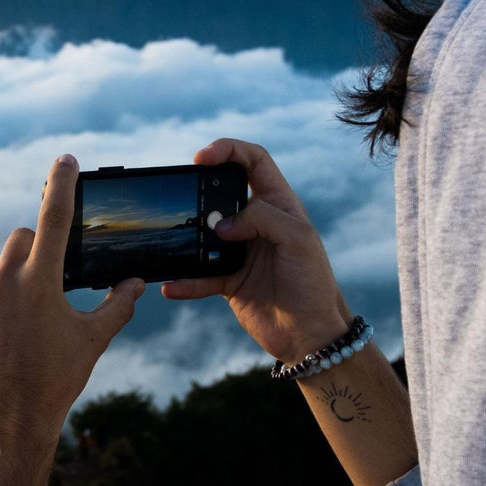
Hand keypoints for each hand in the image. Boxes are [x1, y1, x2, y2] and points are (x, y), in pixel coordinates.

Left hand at [0, 154, 144, 454]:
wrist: (8, 419)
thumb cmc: (55, 380)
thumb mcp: (93, 340)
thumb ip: (119, 305)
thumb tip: (138, 283)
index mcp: (39, 282)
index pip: (54, 217)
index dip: (61, 184)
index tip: (65, 160)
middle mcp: (5, 282)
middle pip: (24, 236)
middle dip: (42, 245)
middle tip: (58, 276)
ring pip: (3, 263)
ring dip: (22, 271)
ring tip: (38, 310)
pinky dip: (4, 294)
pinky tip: (17, 327)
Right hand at [162, 139, 350, 363]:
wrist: (309, 335)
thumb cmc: (313, 283)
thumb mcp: (298, 239)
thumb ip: (263, 218)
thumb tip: (222, 224)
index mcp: (279, 204)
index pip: (254, 161)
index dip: (229, 150)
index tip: (202, 156)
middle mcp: (256, 224)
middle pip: (220, 193)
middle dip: (200, 192)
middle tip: (187, 200)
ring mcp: (239, 251)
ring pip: (204, 233)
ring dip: (189, 238)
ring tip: (180, 243)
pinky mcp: (227, 280)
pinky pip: (198, 276)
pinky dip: (184, 281)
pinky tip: (172, 286)